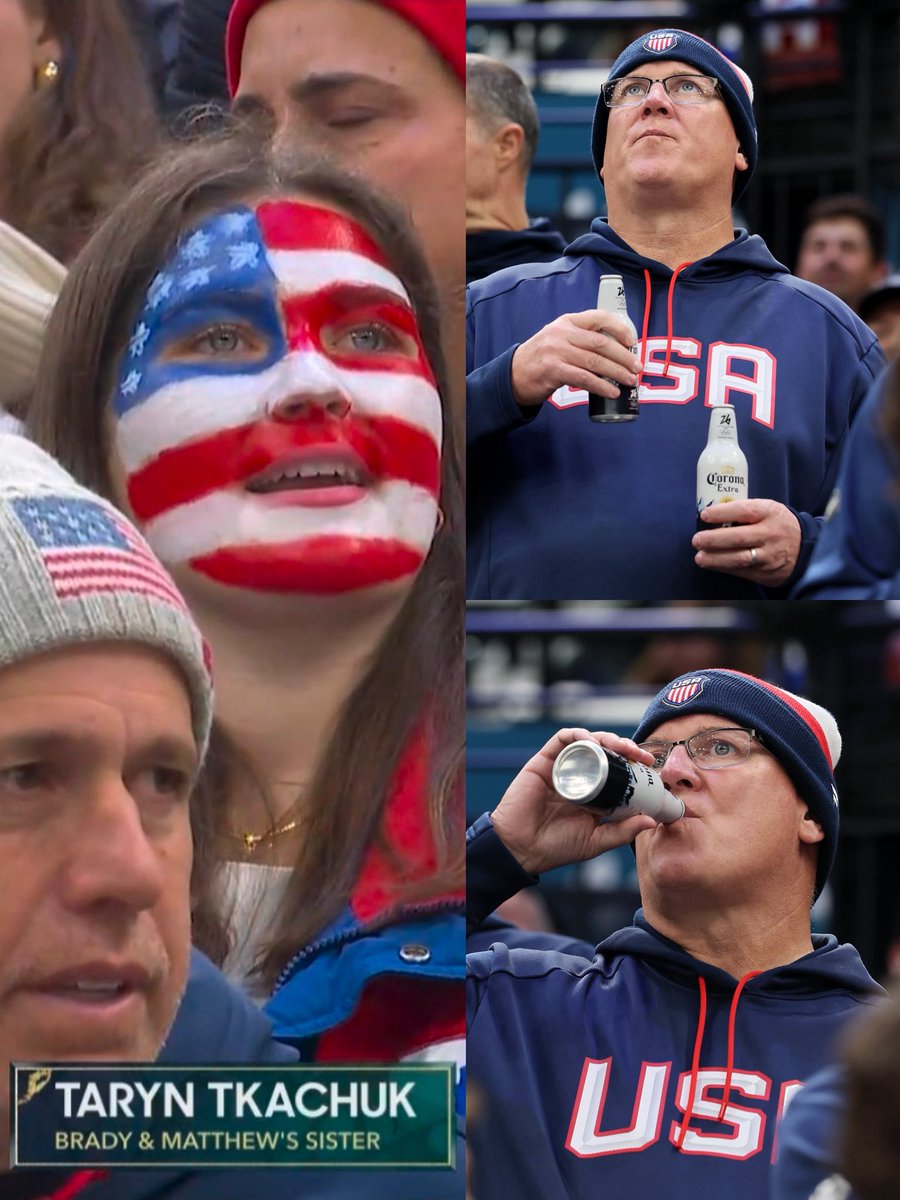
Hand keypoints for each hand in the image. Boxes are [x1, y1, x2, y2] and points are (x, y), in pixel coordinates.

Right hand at [490, 728, 657, 875]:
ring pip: (588, 741)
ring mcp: (563, 767)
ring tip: (622, 746)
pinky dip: (579, 735)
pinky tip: (591, 742)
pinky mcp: (544, 761)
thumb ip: (623, 831)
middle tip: (641, 755)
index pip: (618, 770)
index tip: (652, 768)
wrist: (521, 848)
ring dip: (607, 738)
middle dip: (626, 748)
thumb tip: (652, 821)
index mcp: (594, 793)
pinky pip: (562, 739)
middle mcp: (580, 776)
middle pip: (606, 752)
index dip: (635, 765)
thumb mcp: (597, 841)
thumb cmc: (556, 847)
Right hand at [510, 310, 641, 407]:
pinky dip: (601, 386)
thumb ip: (581, 338)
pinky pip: (584, 379)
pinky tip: (612, 391)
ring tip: (630, 381)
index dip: (619, 328)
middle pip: (601, 343)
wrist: (514, 374)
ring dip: (616, 373)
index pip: (599, 317)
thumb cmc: (542, 357)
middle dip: (623, 356)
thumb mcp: (559, 338)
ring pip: (595, 362)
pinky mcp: (553, 371)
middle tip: (636, 367)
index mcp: (567, 321)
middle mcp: (562, 333)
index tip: (632, 341)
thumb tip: (616, 350)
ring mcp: (557, 351)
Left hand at [692, 499, 800, 587]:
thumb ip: (744, 511)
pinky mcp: (766, 573)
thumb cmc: (778, 525)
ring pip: (739, 558)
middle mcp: (770, 534)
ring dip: (715, 559)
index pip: (744, 511)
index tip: (705, 515)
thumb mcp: (768, 509)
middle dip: (714, 540)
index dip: (722, 513)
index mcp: (770, 513)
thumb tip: (712, 514)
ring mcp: (769, 555)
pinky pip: (742, 572)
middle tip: (697, 540)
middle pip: (738, 537)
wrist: (805, 548)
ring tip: (700, 557)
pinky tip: (712, 564)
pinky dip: (724, 568)